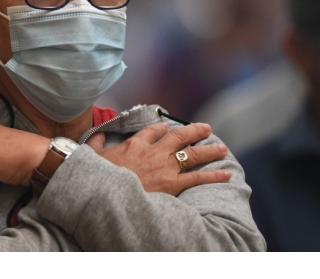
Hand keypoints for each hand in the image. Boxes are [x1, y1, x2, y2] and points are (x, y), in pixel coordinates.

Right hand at [87, 122, 229, 195]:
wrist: (102, 191)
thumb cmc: (97, 175)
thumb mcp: (93, 155)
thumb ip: (97, 144)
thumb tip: (99, 135)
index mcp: (135, 144)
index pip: (153, 131)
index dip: (163, 128)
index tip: (168, 127)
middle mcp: (153, 151)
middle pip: (178, 137)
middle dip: (194, 131)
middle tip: (206, 129)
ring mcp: (164, 167)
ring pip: (192, 153)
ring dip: (209, 150)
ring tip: (222, 148)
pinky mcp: (171, 184)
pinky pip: (197, 177)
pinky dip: (213, 176)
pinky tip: (226, 174)